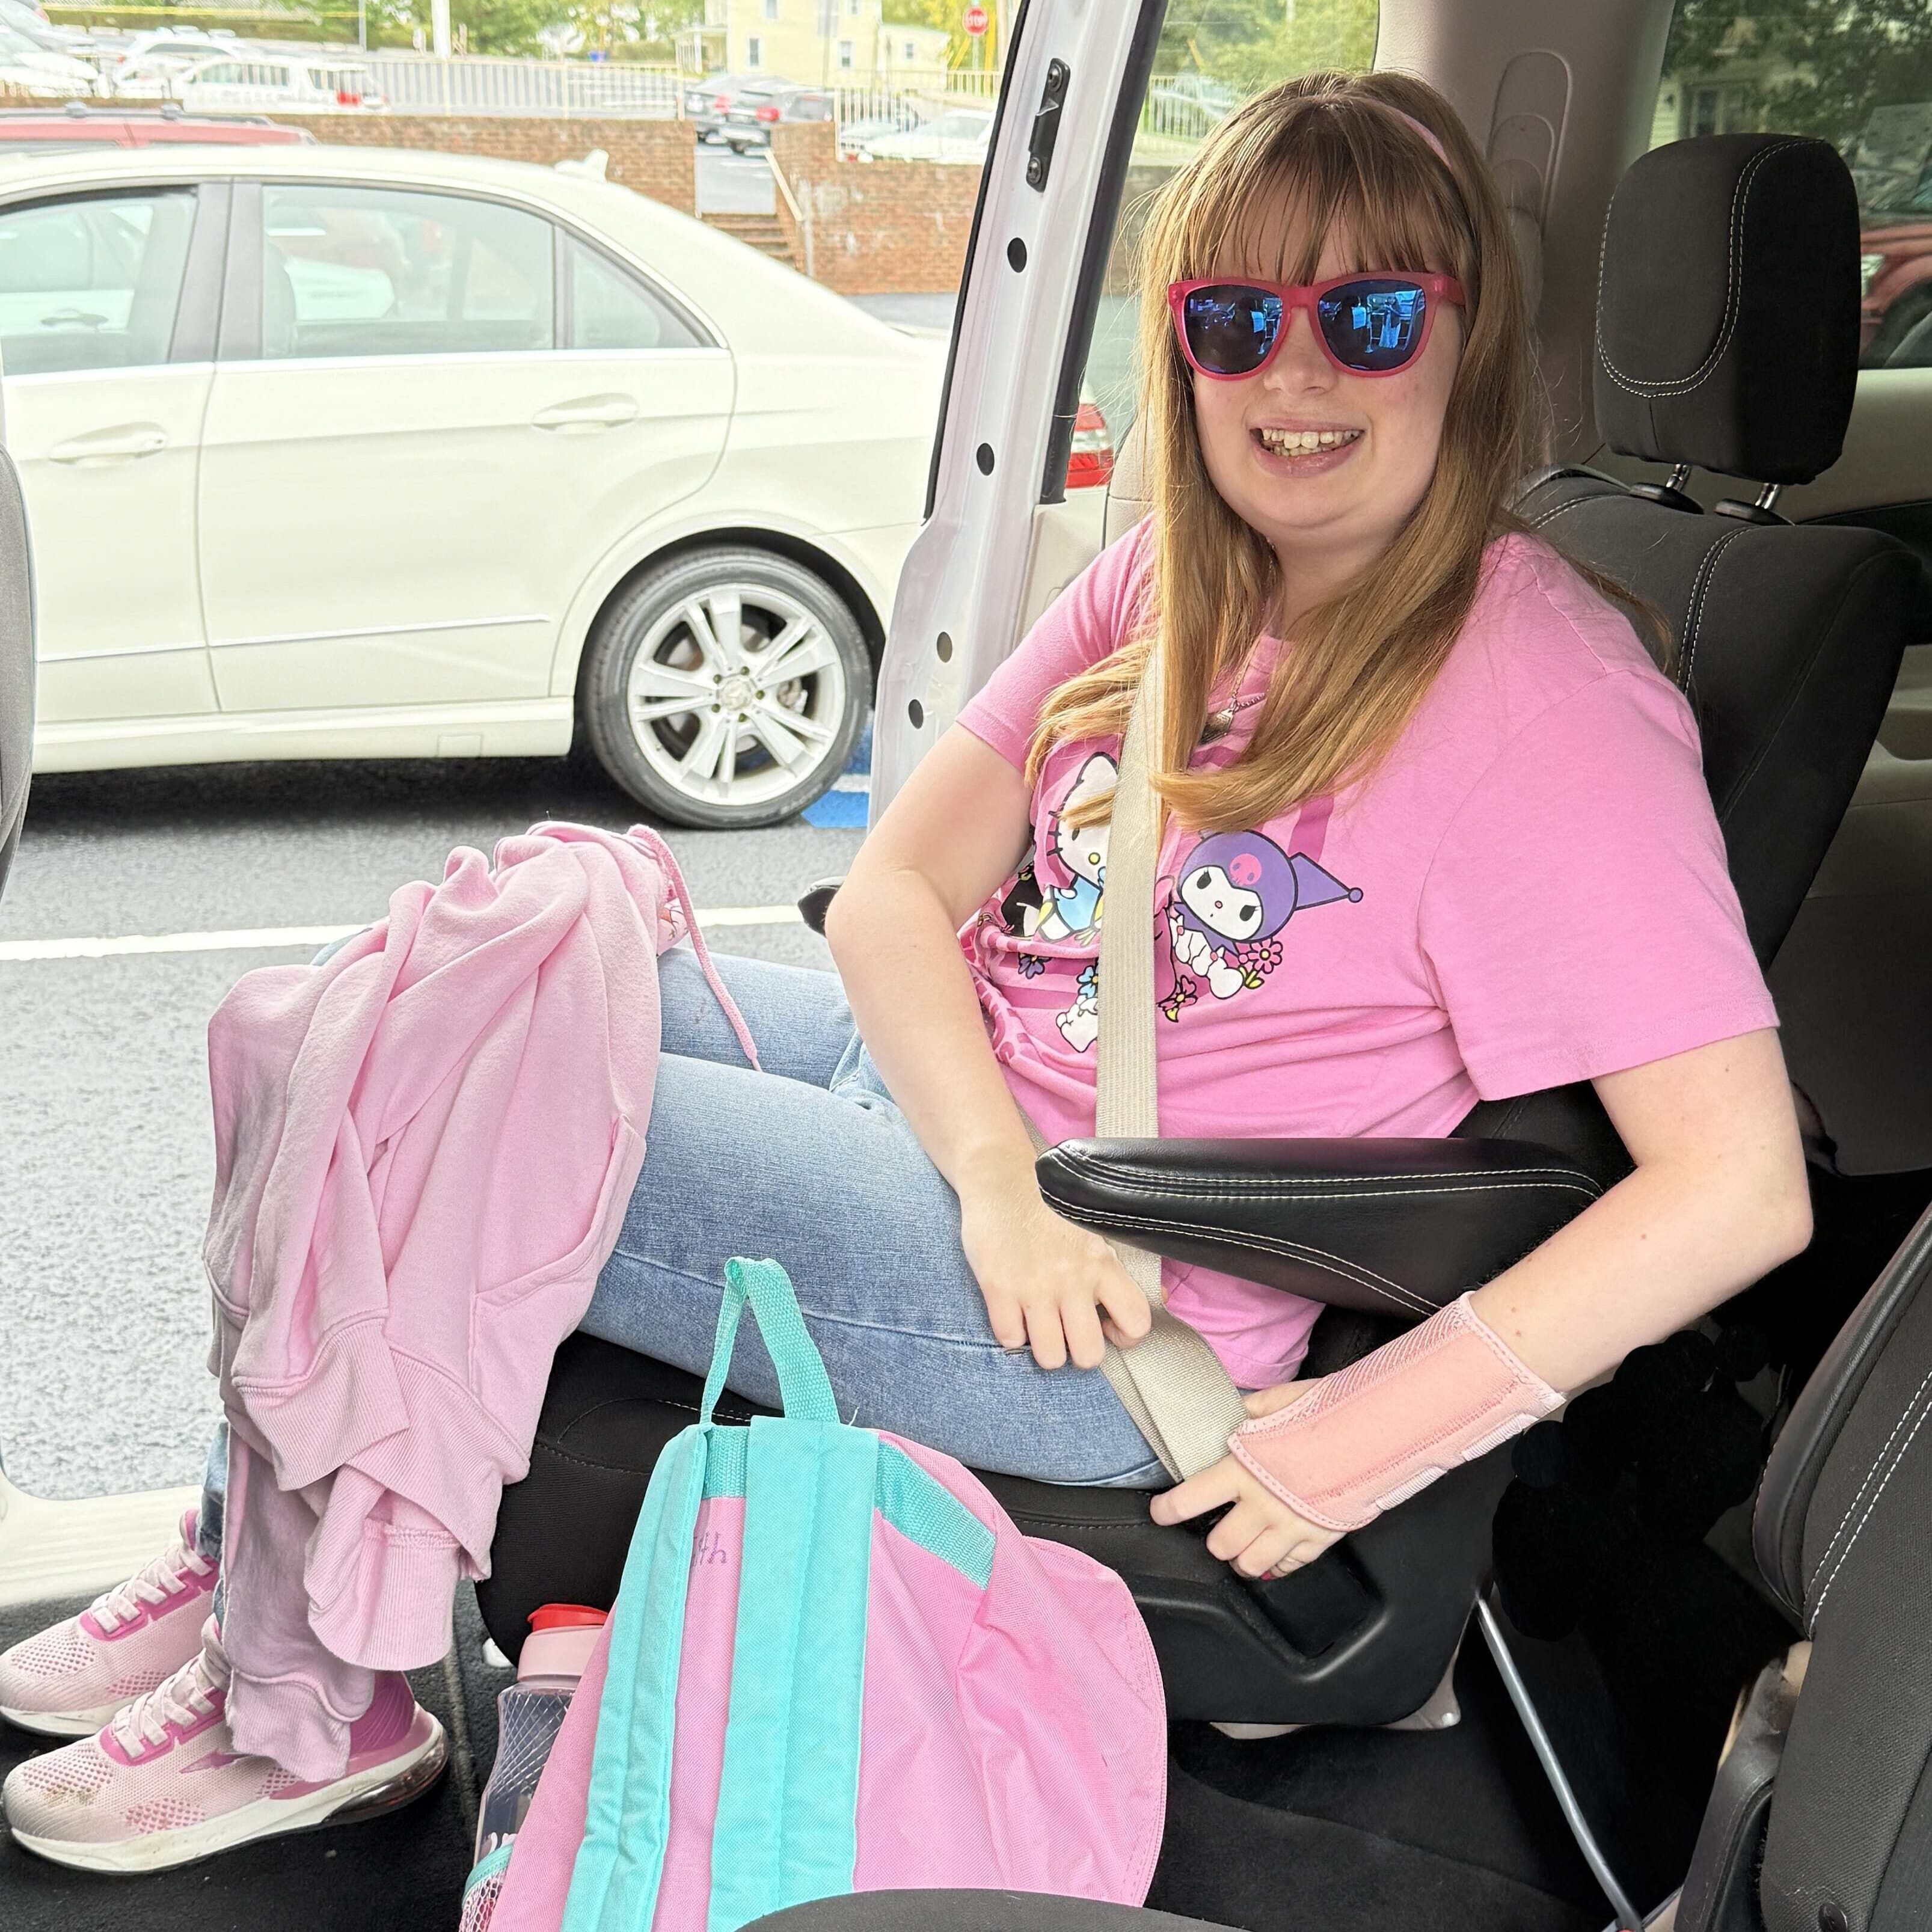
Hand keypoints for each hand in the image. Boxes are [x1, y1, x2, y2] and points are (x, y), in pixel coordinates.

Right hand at [959, 1175, 1153, 1371]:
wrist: (1001, 1178)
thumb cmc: (1050, 1207)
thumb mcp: (1094, 1231)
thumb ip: (1121, 1269)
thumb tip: (1162, 1297)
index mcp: (1102, 1263)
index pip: (1136, 1322)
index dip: (1124, 1335)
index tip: (1106, 1325)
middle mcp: (1072, 1279)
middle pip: (1090, 1355)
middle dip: (1079, 1350)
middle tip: (1068, 1330)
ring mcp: (1034, 1286)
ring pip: (1050, 1357)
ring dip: (1044, 1346)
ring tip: (1039, 1323)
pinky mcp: (997, 1288)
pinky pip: (1010, 1339)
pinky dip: (1011, 1332)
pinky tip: (1014, 1310)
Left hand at [1147, 1380, 1340, 1578]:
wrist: (1377, 1434)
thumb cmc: (1327, 1413)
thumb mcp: (1279, 1402)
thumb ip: (1250, 1414)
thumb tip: (1232, 1416)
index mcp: (1244, 1469)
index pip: (1191, 1500)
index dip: (1168, 1510)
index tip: (1161, 1512)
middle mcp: (1263, 1505)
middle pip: (1220, 1544)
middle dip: (1215, 1537)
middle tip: (1218, 1526)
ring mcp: (1291, 1528)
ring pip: (1249, 1565)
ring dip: (1241, 1558)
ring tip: (1241, 1546)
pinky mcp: (1317, 1541)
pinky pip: (1285, 1568)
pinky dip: (1274, 1564)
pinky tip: (1273, 1550)